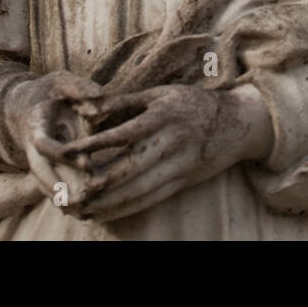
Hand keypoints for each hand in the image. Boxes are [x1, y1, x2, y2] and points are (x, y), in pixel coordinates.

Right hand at [7, 71, 102, 214]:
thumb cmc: (49, 90)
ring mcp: (37, 158)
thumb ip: (79, 87)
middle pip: (40, 171)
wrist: (26, 104)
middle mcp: (33, 145)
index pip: (43, 143)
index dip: (63, 155)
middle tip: (84, 201)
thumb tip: (99, 95)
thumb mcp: (61, 80)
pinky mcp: (45, 166)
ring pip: (45, 182)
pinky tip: (82, 208)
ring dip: (61, 196)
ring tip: (85, 208)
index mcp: (36, 123)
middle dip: (58, 188)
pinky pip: (50, 184)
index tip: (88, 164)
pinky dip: (62, 196)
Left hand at [63, 84, 273, 222]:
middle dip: (97, 184)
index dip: (94, 145)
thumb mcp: (161, 94)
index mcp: (163, 116)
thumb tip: (89, 110)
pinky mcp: (183, 181)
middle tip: (69, 193)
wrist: (239, 123)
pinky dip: (127, 208)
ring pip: (139, 189)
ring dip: (108, 202)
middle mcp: (171, 143)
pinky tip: (106, 213)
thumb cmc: (193, 103)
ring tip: (82, 209)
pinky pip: (151, 198)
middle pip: (129, 169)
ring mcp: (179, 165)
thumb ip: (124, 102)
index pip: (122, 135)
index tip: (68, 153)